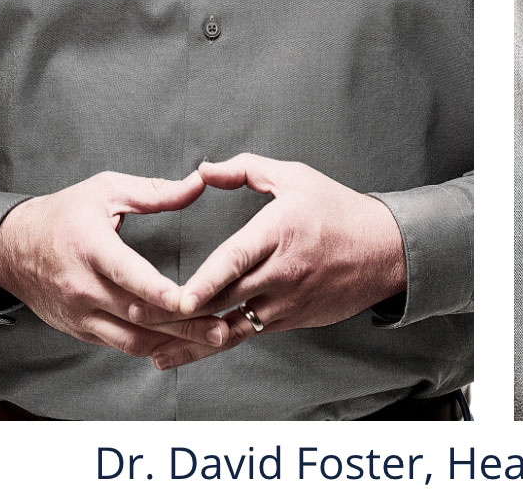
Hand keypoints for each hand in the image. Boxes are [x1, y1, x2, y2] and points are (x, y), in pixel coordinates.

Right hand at [0, 170, 231, 357]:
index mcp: (91, 248)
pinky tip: (183, 344)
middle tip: (224, 327)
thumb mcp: (106, 190)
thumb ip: (155, 192)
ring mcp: (80, 314)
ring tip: (213, 340)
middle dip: (184, 323)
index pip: (127, 275)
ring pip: (132, 339)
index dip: (159, 291)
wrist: (11, 250)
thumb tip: (198, 183)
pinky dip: (153, 347)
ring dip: (174, 342)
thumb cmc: (64, 214)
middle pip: (137, 315)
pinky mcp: (81, 330)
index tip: (190, 299)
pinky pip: (121, 345)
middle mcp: (83, 288)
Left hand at [140, 155, 405, 369]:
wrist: (384, 251)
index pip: (238, 259)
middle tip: (138, 319)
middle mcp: (283, 271)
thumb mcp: (296, 177)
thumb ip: (246, 169)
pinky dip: (215, 345)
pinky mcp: (290, 320)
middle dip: (183, 313)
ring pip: (233, 326)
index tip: (178, 297)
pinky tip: (187, 353)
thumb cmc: (336, 209)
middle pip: (226, 298)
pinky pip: (247, 334)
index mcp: (280, 231)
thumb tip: (203, 170)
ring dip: (194, 340)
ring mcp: (287, 301)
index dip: (207, 281)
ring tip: (154, 352)